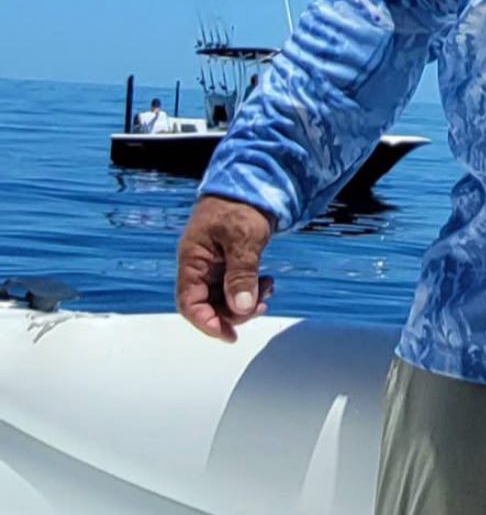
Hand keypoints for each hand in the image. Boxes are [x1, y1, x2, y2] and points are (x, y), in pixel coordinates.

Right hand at [176, 194, 274, 342]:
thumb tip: (240, 307)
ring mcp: (214, 263)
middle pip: (208, 304)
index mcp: (192, 259)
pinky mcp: (229, 261)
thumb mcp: (243, 239)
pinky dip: (250, 289)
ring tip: (268, 289)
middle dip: (233, 312)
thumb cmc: (241, 203)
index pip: (189, 303)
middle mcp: (199, 264)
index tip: (230, 334)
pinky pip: (235, 285)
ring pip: (224, 297)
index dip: (207, 323)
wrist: (253, 180)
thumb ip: (240, 273)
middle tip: (260, 306)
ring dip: (245, 301)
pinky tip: (267, 282)